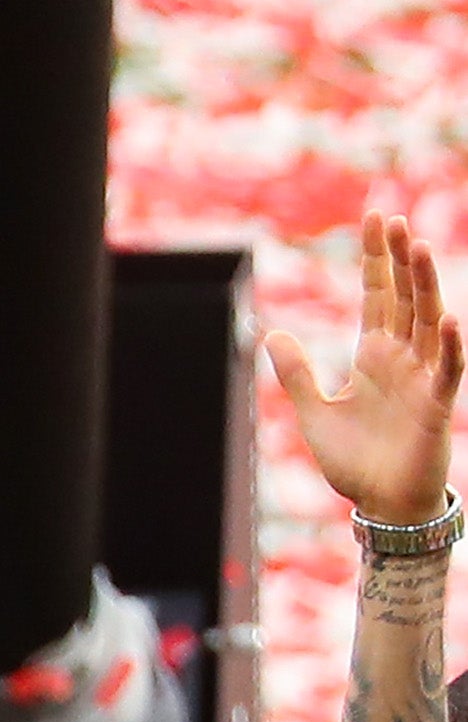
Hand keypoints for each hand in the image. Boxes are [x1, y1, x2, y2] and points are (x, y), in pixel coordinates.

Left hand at [274, 214, 464, 529]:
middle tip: (394, 220)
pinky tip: (447, 320)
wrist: (381, 503)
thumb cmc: (355, 460)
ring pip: (427, 321)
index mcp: (374, 355)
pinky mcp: (436, 406)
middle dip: (398, 259)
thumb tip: (272, 333)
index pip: (378, 295)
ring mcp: (422, 378)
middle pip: (403, 297)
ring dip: (424, 286)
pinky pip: (446, 370)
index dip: (377, 259)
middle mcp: (402, 358)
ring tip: (418, 247)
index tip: (376, 218)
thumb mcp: (314, 412)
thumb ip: (296, 373)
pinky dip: (448, 346)